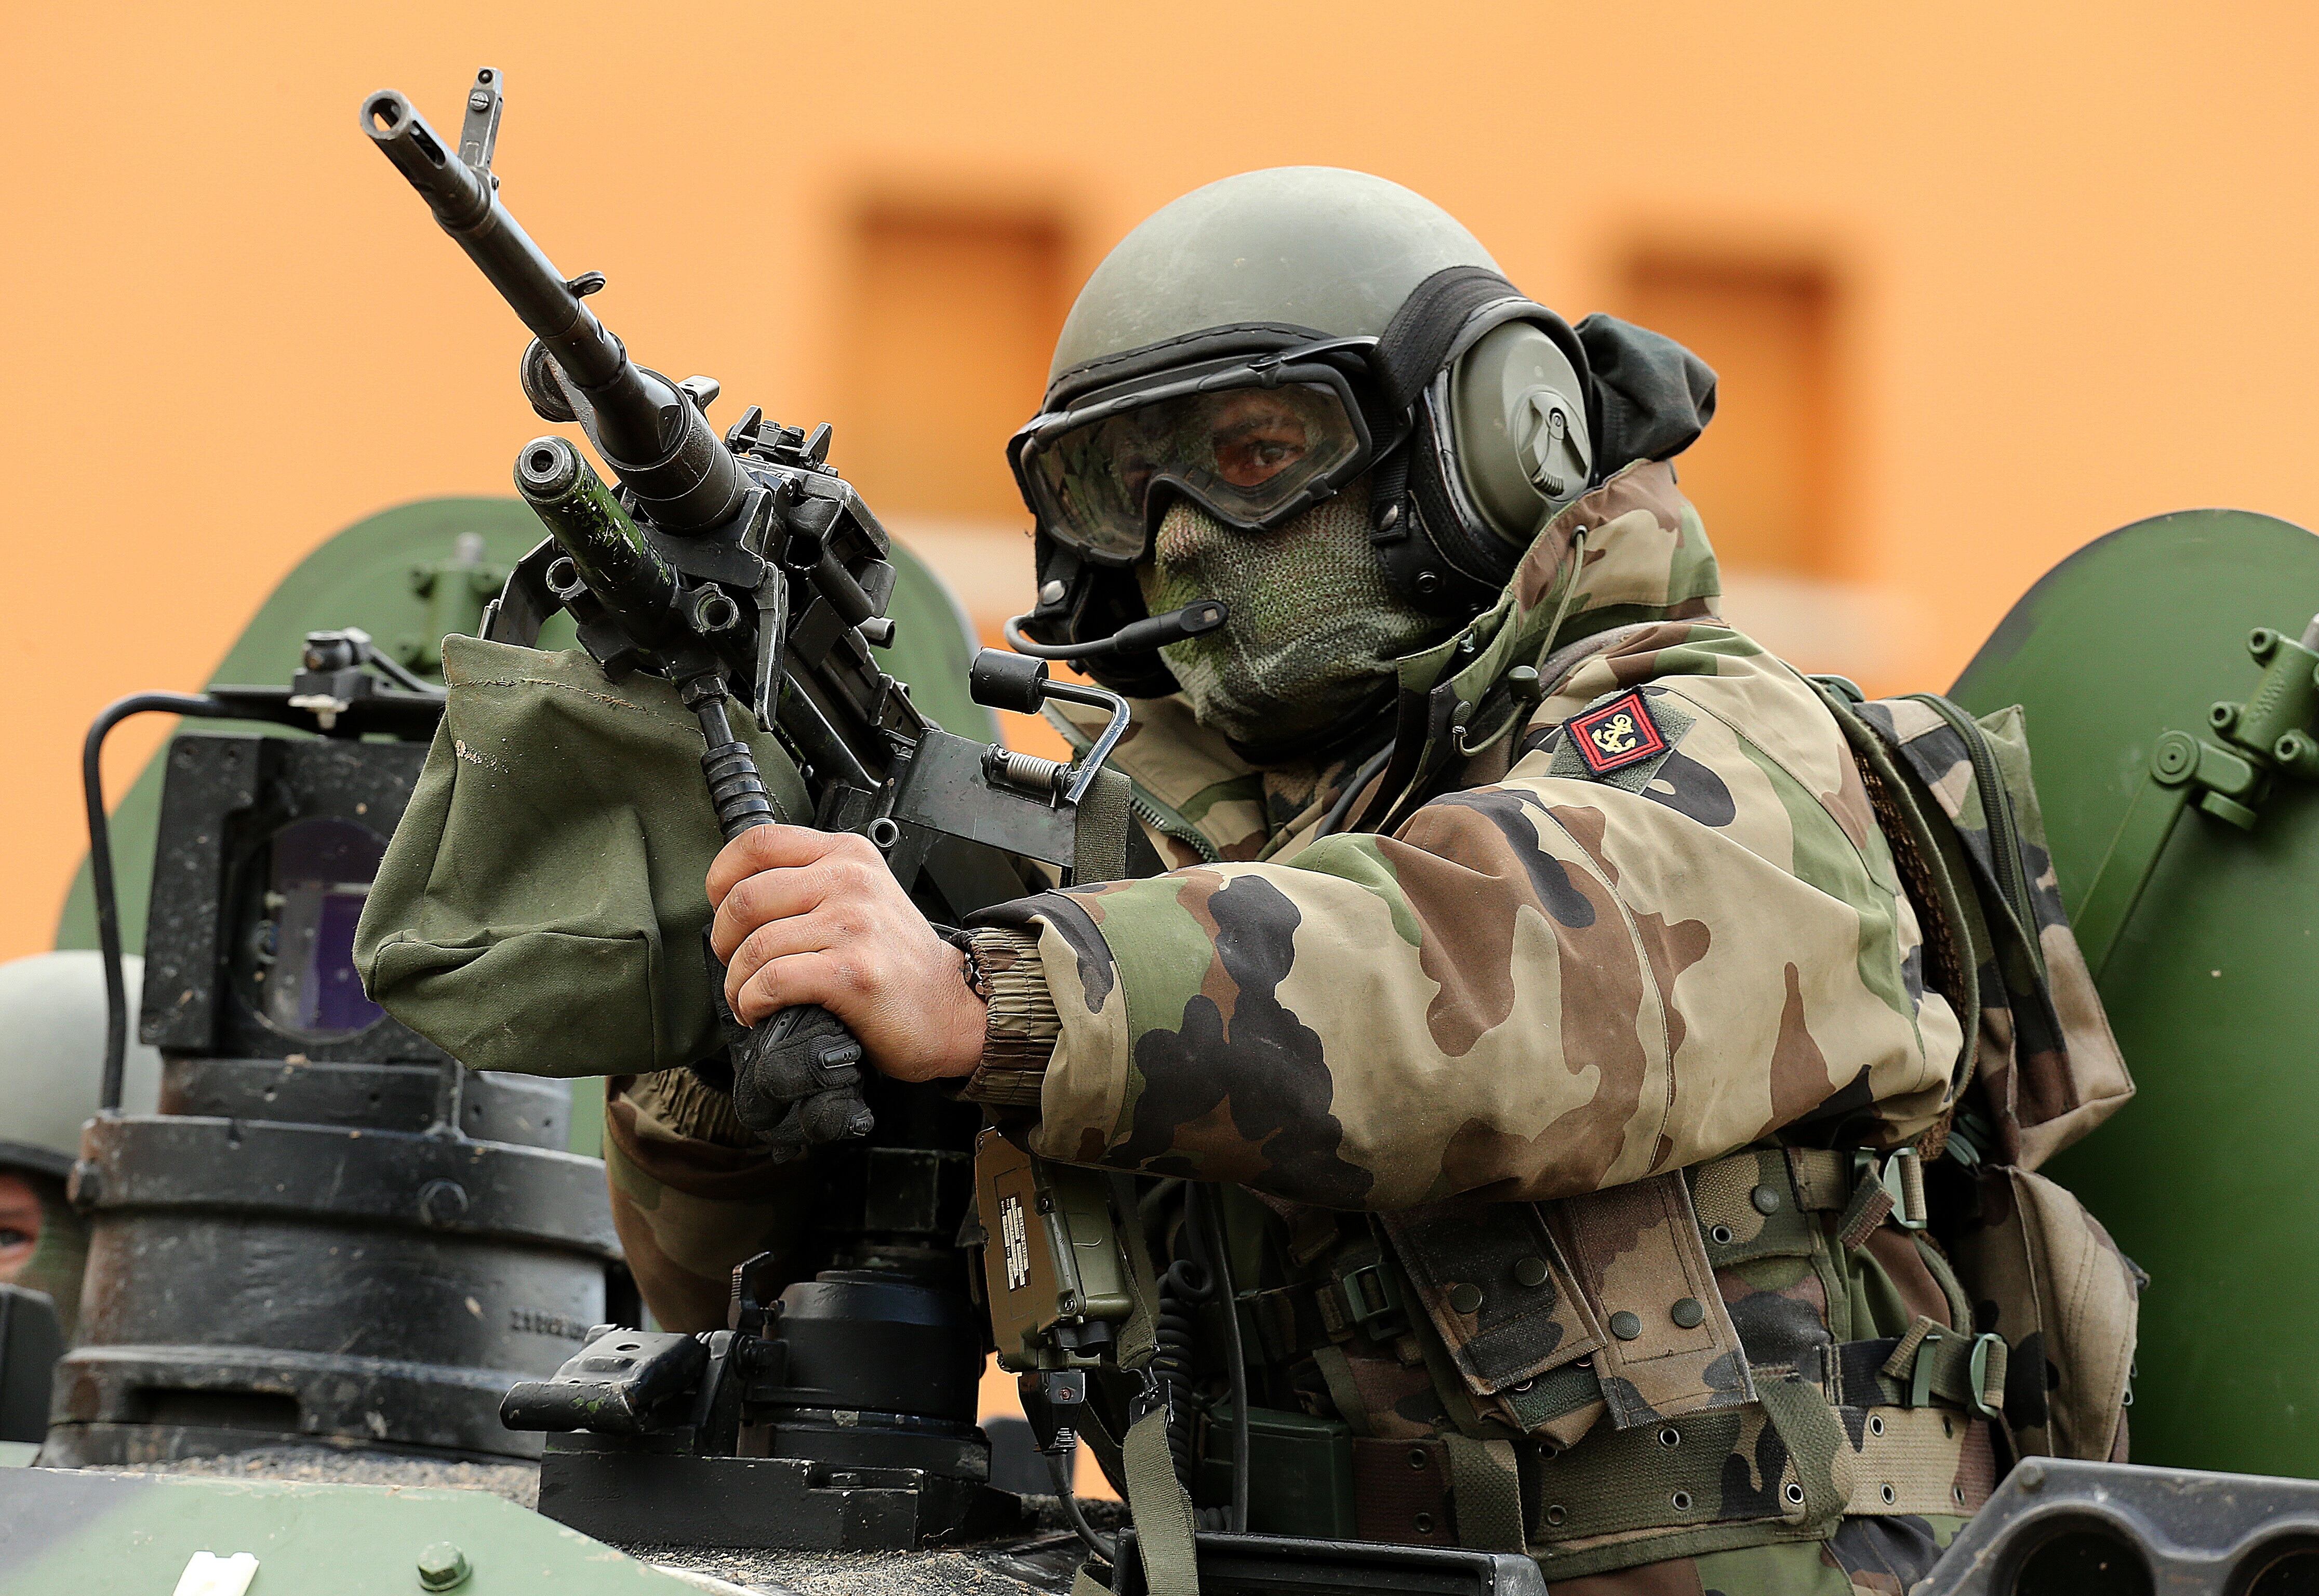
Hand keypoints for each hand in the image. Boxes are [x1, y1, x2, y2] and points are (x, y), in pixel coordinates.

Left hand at [707, 825, 984, 1082]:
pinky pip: (773, 981)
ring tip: (747, 997)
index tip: (720, 907)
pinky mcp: (852, 973)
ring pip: (755, 946)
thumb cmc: (897, 958)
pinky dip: (752, 1002)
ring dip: (737, 983)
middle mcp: (851, 882)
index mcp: (848, 855)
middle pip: (745, 898)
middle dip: (724, 941)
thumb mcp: (862, 895)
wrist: (950, 1006)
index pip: (759, 842)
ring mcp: (854, 925)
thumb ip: (811, 880)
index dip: (722, 877)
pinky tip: (761, 1011)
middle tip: (735, 964)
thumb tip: (735, 895)